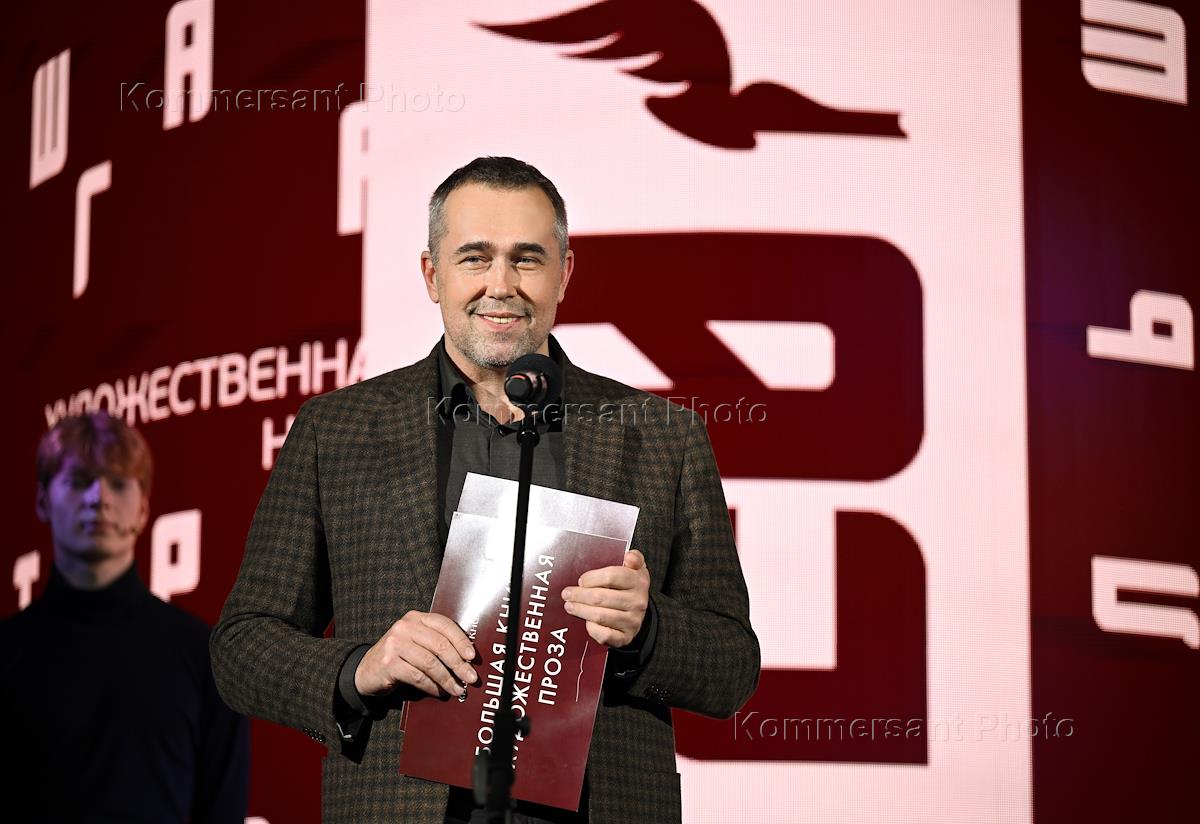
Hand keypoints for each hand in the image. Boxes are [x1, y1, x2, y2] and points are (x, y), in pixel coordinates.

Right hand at [354, 611, 477, 698]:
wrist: (366, 670)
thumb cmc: (398, 656)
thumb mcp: (415, 641)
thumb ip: (435, 642)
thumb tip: (466, 658)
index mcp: (416, 618)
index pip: (444, 625)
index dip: (461, 641)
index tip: (472, 656)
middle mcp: (404, 627)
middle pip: (440, 645)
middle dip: (458, 664)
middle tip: (470, 678)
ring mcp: (395, 644)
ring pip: (430, 663)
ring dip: (447, 679)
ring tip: (457, 689)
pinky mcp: (389, 663)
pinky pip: (418, 676)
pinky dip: (432, 686)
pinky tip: (439, 691)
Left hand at [562, 549, 649, 647]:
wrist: (638, 614)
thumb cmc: (629, 587)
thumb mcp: (635, 569)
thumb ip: (634, 558)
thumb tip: (629, 556)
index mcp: (639, 581)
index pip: (611, 576)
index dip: (591, 578)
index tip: (581, 580)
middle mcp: (638, 602)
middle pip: (601, 597)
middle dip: (580, 595)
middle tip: (567, 594)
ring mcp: (632, 621)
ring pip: (600, 616)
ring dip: (580, 610)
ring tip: (570, 606)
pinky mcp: (625, 638)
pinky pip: (604, 634)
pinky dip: (592, 628)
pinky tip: (586, 622)